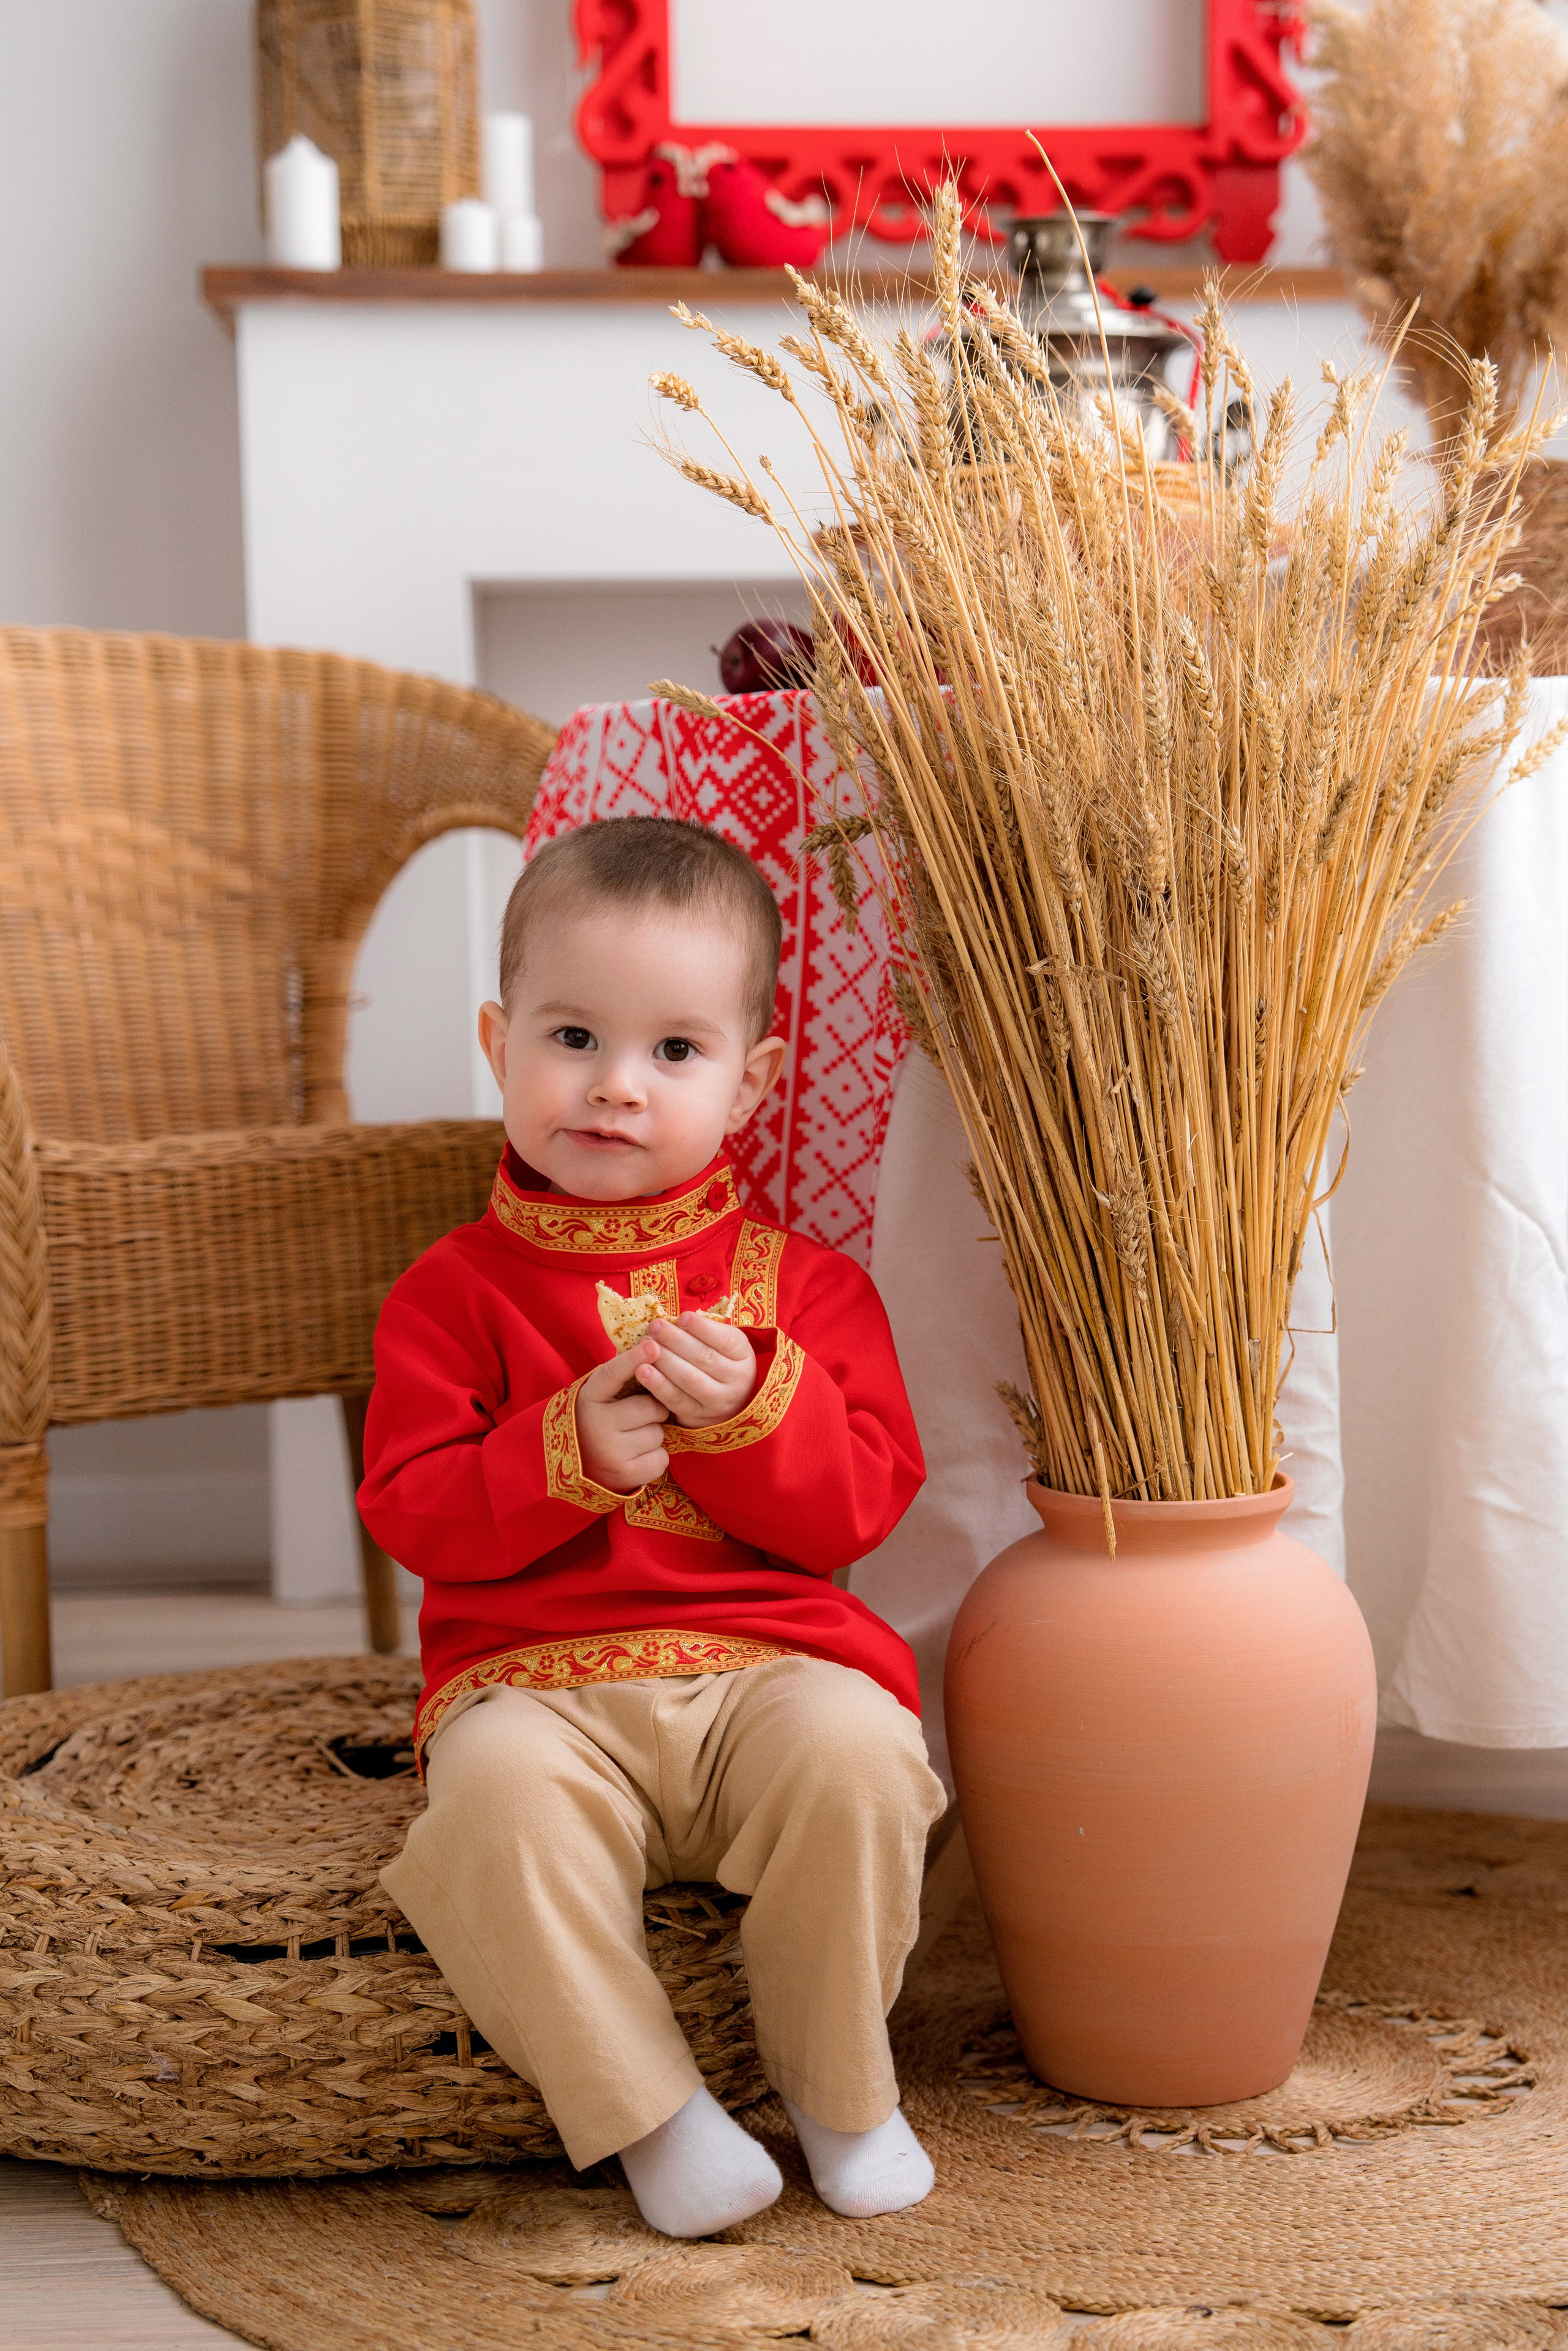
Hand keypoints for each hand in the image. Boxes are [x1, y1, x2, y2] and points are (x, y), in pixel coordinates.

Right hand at [575, 1343, 669, 1491]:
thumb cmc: (597, 1425)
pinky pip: (661, 1458)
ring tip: (631, 1441)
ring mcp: (610, 1452)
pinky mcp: (625, 1475)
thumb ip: (620, 1379)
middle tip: (638, 1418)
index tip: (653, 1345)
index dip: (633, 1359)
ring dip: (653, 1436)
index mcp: (589, 1398)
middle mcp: (596, 1424)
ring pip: (658, 1433)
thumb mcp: (599, 1399)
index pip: (612, 1374)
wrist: (577, 1472)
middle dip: (654, 1411)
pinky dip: (654, 1458)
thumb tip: (654, 1347)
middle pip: (651, 1407)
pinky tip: (635, 1459)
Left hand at [634, 1313, 757, 1429]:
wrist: (727, 1403)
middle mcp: (737, 1381)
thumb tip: (676, 1320)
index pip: (726, 1340)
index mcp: (744, 1356)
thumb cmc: (720, 1363)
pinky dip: (658, 1385)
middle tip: (655, 1327)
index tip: (682, 1317)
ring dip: (664, 1360)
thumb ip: (706, 1333)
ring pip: (689, 1378)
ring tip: (646, 1346)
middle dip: (675, 1340)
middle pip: (704, 1357)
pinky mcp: (698, 1417)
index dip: (703, 1328)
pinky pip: (675, 1400)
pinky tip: (643, 1371)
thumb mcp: (724, 1346)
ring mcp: (718, 1402)